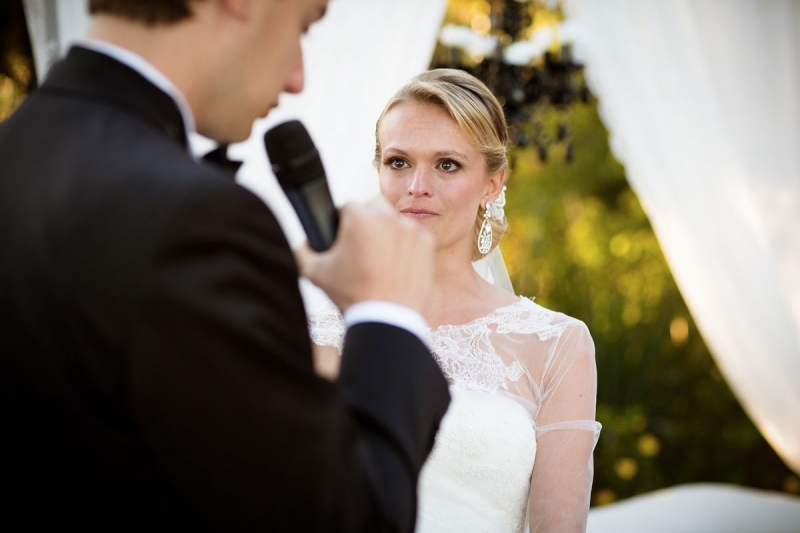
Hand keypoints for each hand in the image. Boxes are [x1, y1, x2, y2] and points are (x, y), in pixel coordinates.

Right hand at [295, 198, 434, 312]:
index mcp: (359, 218)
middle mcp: (387, 217)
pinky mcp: (427, 244)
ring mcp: (410, 230)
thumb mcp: (315, 273)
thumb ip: (303, 251)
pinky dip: (406, 246)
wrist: (387, 318)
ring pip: (394, 220)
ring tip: (379, 258)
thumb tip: (304, 241)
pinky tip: (396, 265)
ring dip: (387, 232)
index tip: (344, 237)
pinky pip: (413, 237)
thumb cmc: (351, 295)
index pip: (347, 207)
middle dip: (366, 220)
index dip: (342, 222)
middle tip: (361, 245)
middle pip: (372, 206)